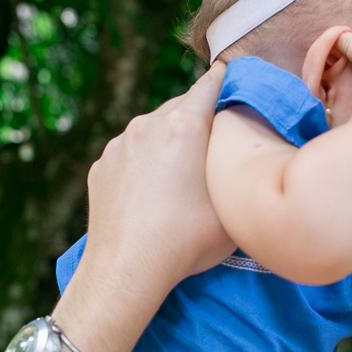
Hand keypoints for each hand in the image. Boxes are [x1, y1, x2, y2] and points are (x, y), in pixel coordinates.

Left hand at [79, 64, 235, 293]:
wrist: (127, 271)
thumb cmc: (187, 241)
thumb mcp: (234, 205)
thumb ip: (241, 170)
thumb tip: (249, 158)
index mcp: (184, 125)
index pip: (211, 84)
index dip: (228, 81)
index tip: (237, 82)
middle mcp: (147, 125)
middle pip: (181, 106)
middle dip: (200, 119)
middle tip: (216, 143)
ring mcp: (119, 145)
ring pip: (152, 130)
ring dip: (170, 142)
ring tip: (183, 175)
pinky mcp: (101, 167)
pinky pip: (130, 154)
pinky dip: (144, 163)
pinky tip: (153, 193)